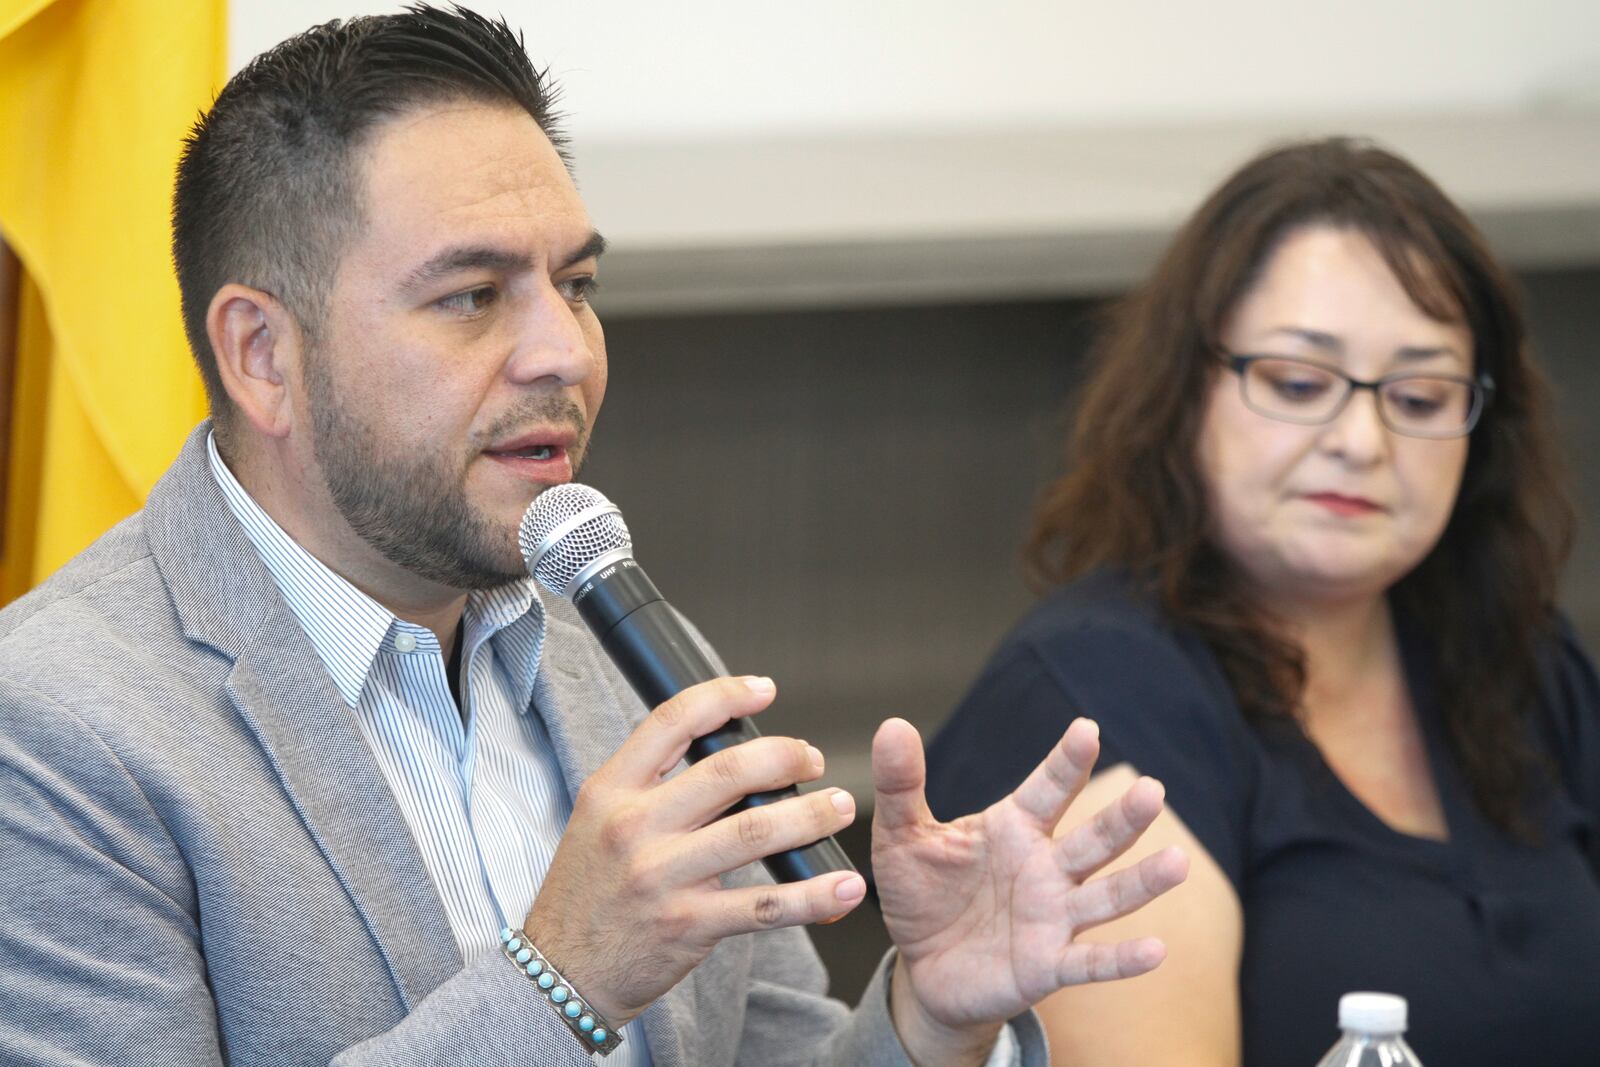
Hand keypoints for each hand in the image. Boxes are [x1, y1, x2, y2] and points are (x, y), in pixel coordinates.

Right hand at [524, 676, 866, 1023]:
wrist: (561, 971)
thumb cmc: (586, 892)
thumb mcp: (596, 819)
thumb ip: (649, 785)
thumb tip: (722, 753)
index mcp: (611, 790)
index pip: (673, 721)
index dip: (725, 696)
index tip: (763, 689)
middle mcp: (634, 827)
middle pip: (727, 772)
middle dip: (784, 757)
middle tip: (812, 759)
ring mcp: (662, 877)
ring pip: (755, 833)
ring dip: (810, 816)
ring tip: (838, 807)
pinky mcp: (688, 925)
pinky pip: (764, 905)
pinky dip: (812, 895)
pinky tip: (842, 886)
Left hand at [871, 717, 1187, 1066]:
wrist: (925, 969)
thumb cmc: (923, 895)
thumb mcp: (901, 838)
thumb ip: (901, 785)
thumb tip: (892, 725)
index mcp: (1014, 828)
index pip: (1048, 788)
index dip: (1067, 761)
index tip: (1086, 728)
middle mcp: (1045, 868)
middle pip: (1093, 839)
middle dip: (1123, 818)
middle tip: (1153, 790)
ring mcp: (1054, 916)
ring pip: (1107, 895)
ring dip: (1143, 881)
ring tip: (1178, 862)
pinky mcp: (1049, 965)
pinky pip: (1092, 962)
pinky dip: (1123, 958)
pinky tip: (1155, 950)